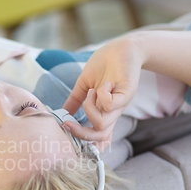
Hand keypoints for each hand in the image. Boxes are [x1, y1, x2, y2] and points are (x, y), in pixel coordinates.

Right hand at [62, 34, 144, 150]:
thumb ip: (75, 99)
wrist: (121, 47)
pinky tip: (105, 84)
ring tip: (92, 91)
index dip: (84, 141)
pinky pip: (110, 105)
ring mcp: (120, 104)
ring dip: (89, 108)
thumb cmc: (104, 64)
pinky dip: (102, 96)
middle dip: (80, 132)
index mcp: (103, 112)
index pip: (98, 138)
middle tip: (68, 122)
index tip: (67, 129)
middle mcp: (112, 112)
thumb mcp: (84, 84)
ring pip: (102, 124)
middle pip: (99, 137)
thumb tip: (63, 112)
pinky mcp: (127, 93)